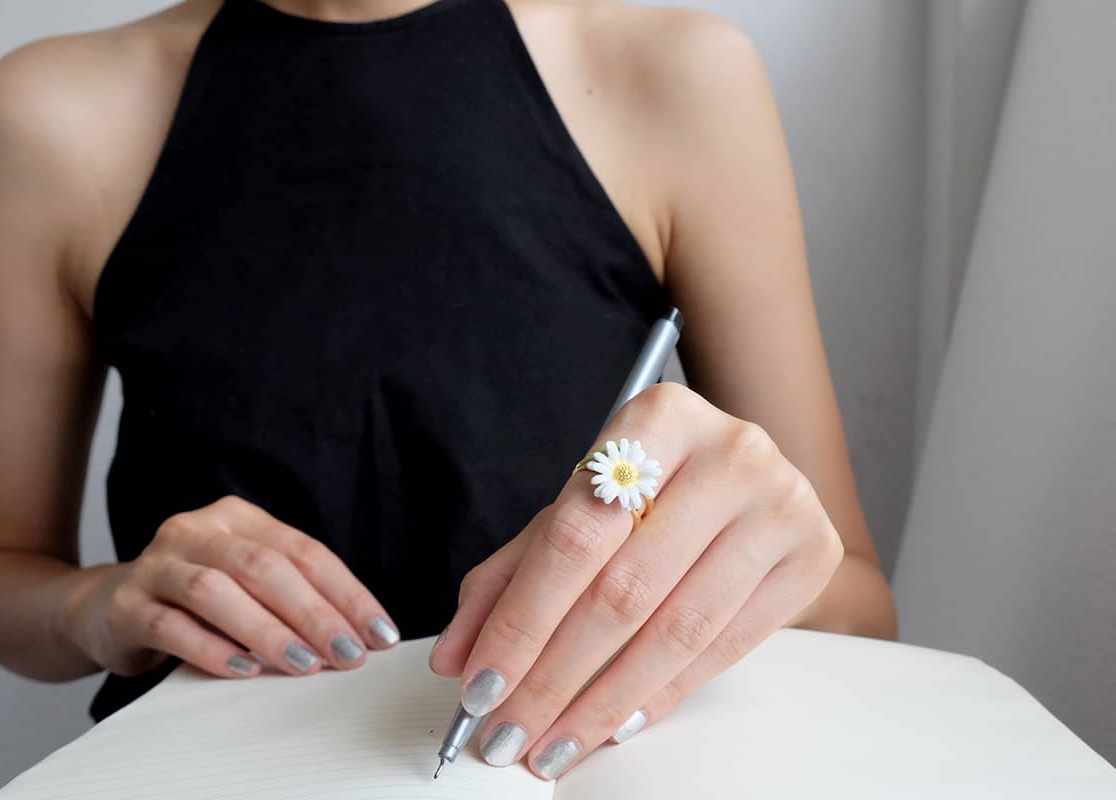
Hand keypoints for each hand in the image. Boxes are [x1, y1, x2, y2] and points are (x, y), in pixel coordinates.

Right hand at [65, 495, 399, 678]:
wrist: (107, 607)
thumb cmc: (196, 598)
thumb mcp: (247, 583)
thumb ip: (294, 595)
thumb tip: (360, 634)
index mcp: (238, 518)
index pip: (305, 552)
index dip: (347, 593)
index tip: (379, 633)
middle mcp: (196, 530)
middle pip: (265, 568)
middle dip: (314, 614)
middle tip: (348, 654)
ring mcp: (156, 565)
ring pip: (217, 592)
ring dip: (267, 630)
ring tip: (304, 664)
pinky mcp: (126, 606)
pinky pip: (172, 626)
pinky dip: (212, 649)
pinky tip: (245, 670)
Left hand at [429, 382, 843, 777]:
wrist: (752, 479)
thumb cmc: (653, 490)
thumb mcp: (578, 509)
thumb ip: (512, 574)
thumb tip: (455, 655)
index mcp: (658, 417)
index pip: (575, 535)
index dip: (521, 621)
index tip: (480, 685)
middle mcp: (731, 451)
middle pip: (625, 589)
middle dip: (553, 677)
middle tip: (507, 730)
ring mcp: (782, 504)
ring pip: (676, 630)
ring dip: (603, 703)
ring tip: (553, 744)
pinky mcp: (812, 556)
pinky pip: (725, 648)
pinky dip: (662, 695)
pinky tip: (617, 722)